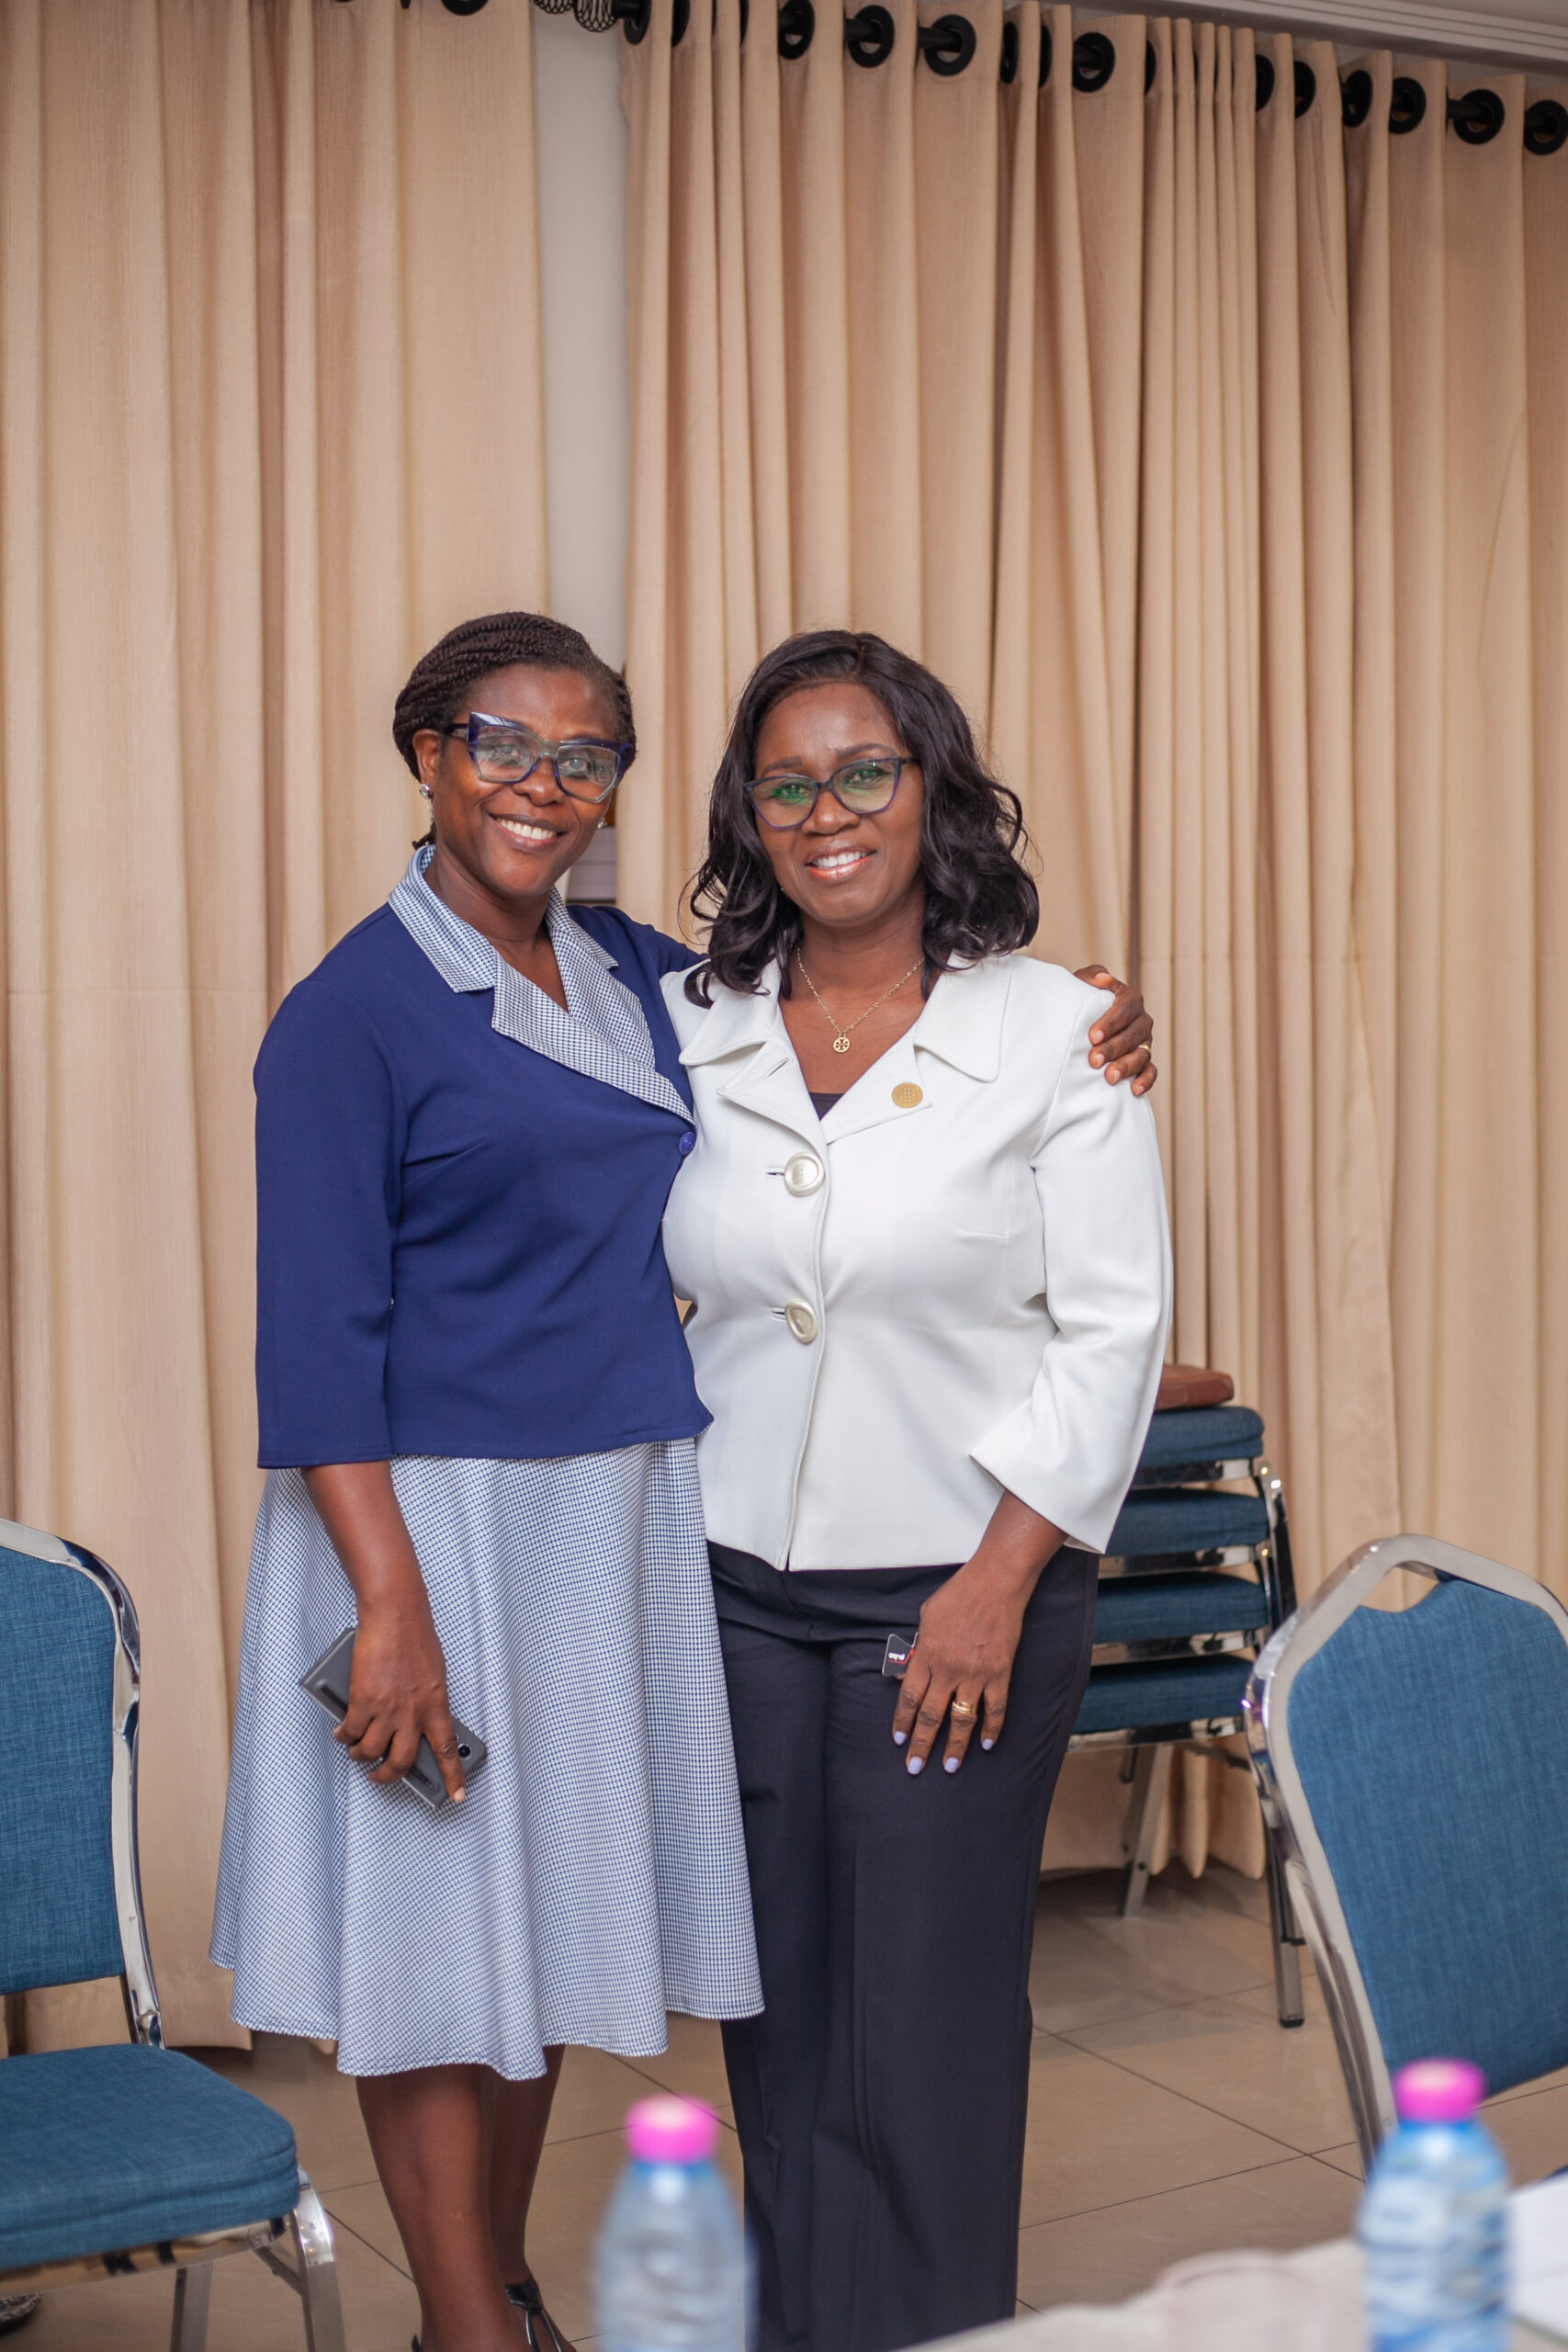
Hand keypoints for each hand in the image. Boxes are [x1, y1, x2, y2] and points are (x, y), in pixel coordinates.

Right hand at [335, 1590, 466, 1802]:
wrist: (395, 1616)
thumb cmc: (416, 1637)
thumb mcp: (434, 1675)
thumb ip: (427, 1701)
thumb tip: (416, 1720)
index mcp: (437, 1705)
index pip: (448, 1749)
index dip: (453, 1777)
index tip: (458, 1795)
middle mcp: (414, 1712)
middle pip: (403, 1761)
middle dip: (389, 1776)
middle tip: (381, 1777)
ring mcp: (388, 1709)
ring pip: (372, 1751)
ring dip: (362, 1756)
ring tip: (358, 1752)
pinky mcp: (364, 1701)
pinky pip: (352, 1731)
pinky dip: (345, 1736)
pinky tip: (343, 1733)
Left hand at [891, 1560, 1027, 1774]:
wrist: (996, 1583)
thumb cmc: (958, 1594)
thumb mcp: (926, 1616)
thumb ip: (920, 1645)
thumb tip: (913, 1667)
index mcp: (926, 1654)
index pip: (909, 1697)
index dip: (902, 1722)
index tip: (899, 1741)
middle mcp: (948, 1669)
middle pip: (931, 1715)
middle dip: (921, 1744)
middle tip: (914, 1768)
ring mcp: (975, 1673)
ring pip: (962, 1719)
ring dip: (955, 1746)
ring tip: (950, 1766)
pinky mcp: (999, 1673)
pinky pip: (996, 1708)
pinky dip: (992, 1729)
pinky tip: (987, 1744)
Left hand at [1075, 966, 1155, 1094]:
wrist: (1083, 1023)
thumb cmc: (1083, 1002)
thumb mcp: (1083, 984)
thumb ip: (1092, 976)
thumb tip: (1103, 979)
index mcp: (1130, 1000)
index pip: (1125, 1008)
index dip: (1111, 1022)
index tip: (1093, 1036)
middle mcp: (1141, 1021)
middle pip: (1133, 1035)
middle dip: (1113, 1048)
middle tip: (1094, 1060)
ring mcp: (1145, 1043)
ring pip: (1142, 1055)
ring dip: (1126, 1066)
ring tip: (1109, 1076)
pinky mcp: (1145, 1062)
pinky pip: (1151, 1072)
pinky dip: (1145, 1081)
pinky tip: (1134, 1089)